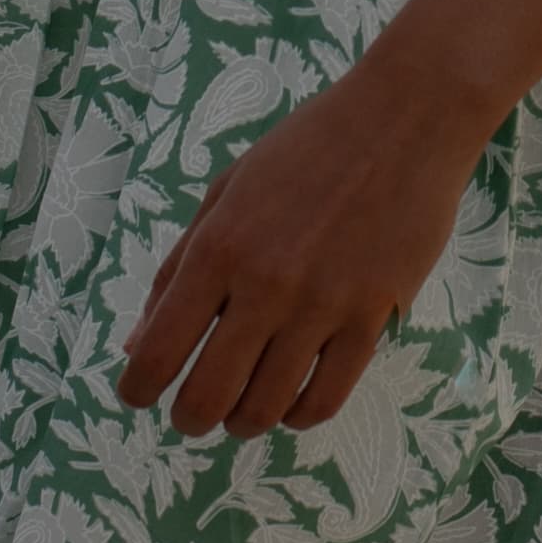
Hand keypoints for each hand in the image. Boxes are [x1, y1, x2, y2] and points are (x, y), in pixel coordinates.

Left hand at [115, 58, 481, 439]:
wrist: (404, 120)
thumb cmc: (308, 147)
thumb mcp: (227, 190)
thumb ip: (179, 267)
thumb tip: (137, 343)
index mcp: (219, 247)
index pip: (160, 349)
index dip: (139, 387)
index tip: (139, 394)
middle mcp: (265, 284)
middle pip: (209, 394)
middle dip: (189, 418)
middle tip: (191, 415)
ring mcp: (323, 305)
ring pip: (266, 406)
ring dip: (242, 422)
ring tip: (240, 412)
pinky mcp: (372, 318)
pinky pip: (327, 398)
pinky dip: (299, 416)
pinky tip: (291, 404)